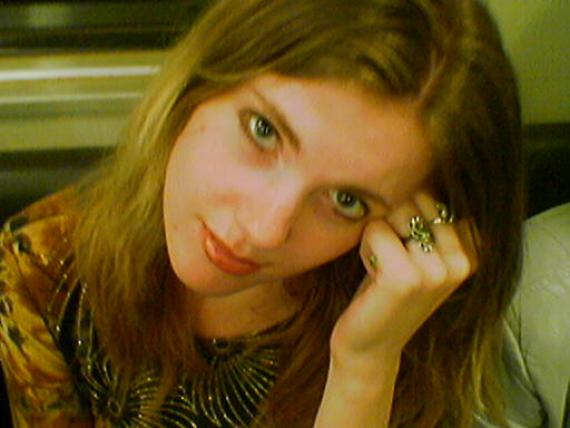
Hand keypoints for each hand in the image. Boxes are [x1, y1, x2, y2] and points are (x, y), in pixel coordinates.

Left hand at [330, 191, 477, 365]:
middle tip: (391, 258)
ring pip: (393, 211)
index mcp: (475, 248)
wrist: (370, 343)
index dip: (408, 211)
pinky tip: (374, 276)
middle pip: (415, 197)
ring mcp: (439, 271)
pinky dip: (366, 247)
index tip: (407, 248)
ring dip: (377, 235)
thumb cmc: (387, 288)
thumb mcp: (419, 249)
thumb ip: (430, 214)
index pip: (435, 192)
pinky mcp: (408, 278)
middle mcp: (465, 259)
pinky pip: (375, 230)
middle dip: (392, 221)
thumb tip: (420, 160)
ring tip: (384, 266)